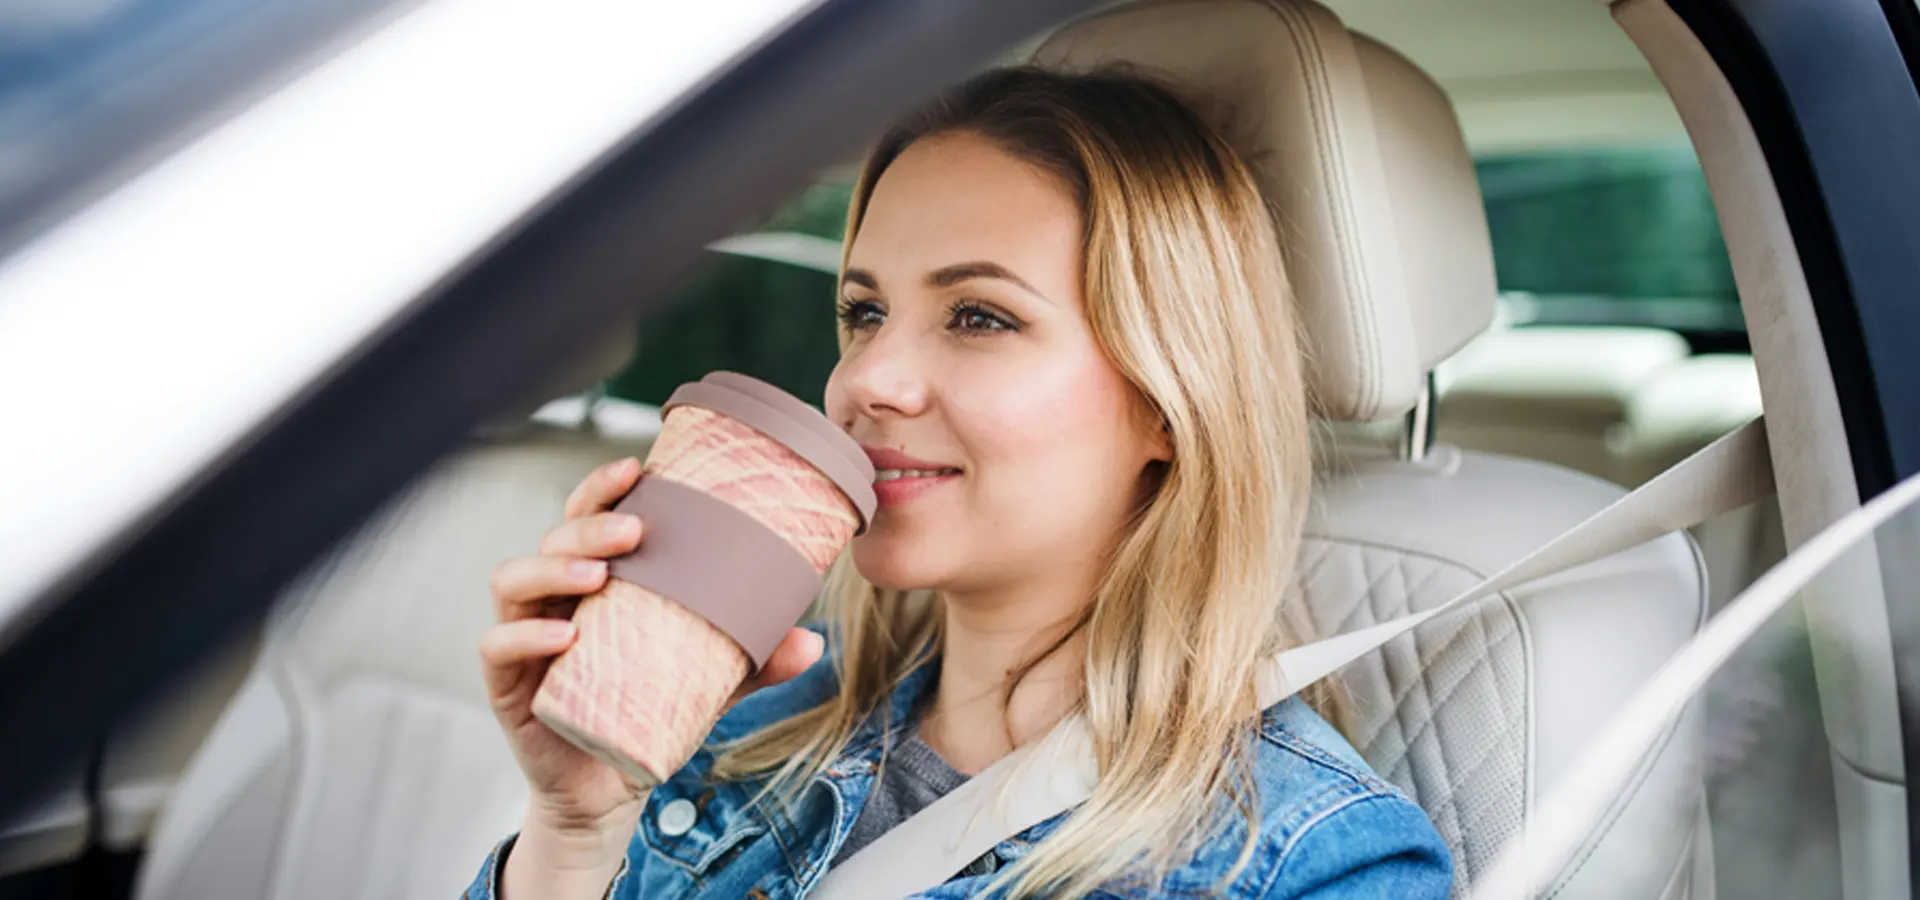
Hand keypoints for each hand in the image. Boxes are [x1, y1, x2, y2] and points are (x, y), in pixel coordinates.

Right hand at [479, 457, 827, 837]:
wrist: (609, 788)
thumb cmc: (648, 713)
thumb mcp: (709, 684)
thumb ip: (755, 663)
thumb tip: (813, 642)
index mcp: (595, 581)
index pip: (586, 517)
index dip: (602, 487)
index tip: (638, 468)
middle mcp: (553, 598)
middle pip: (554, 537)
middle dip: (589, 525)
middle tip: (633, 531)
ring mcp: (525, 637)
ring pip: (514, 580)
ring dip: (553, 567)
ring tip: (598, 576)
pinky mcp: (507, 684)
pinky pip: (497, 646)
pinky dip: (524, 635)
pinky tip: (565, 634)